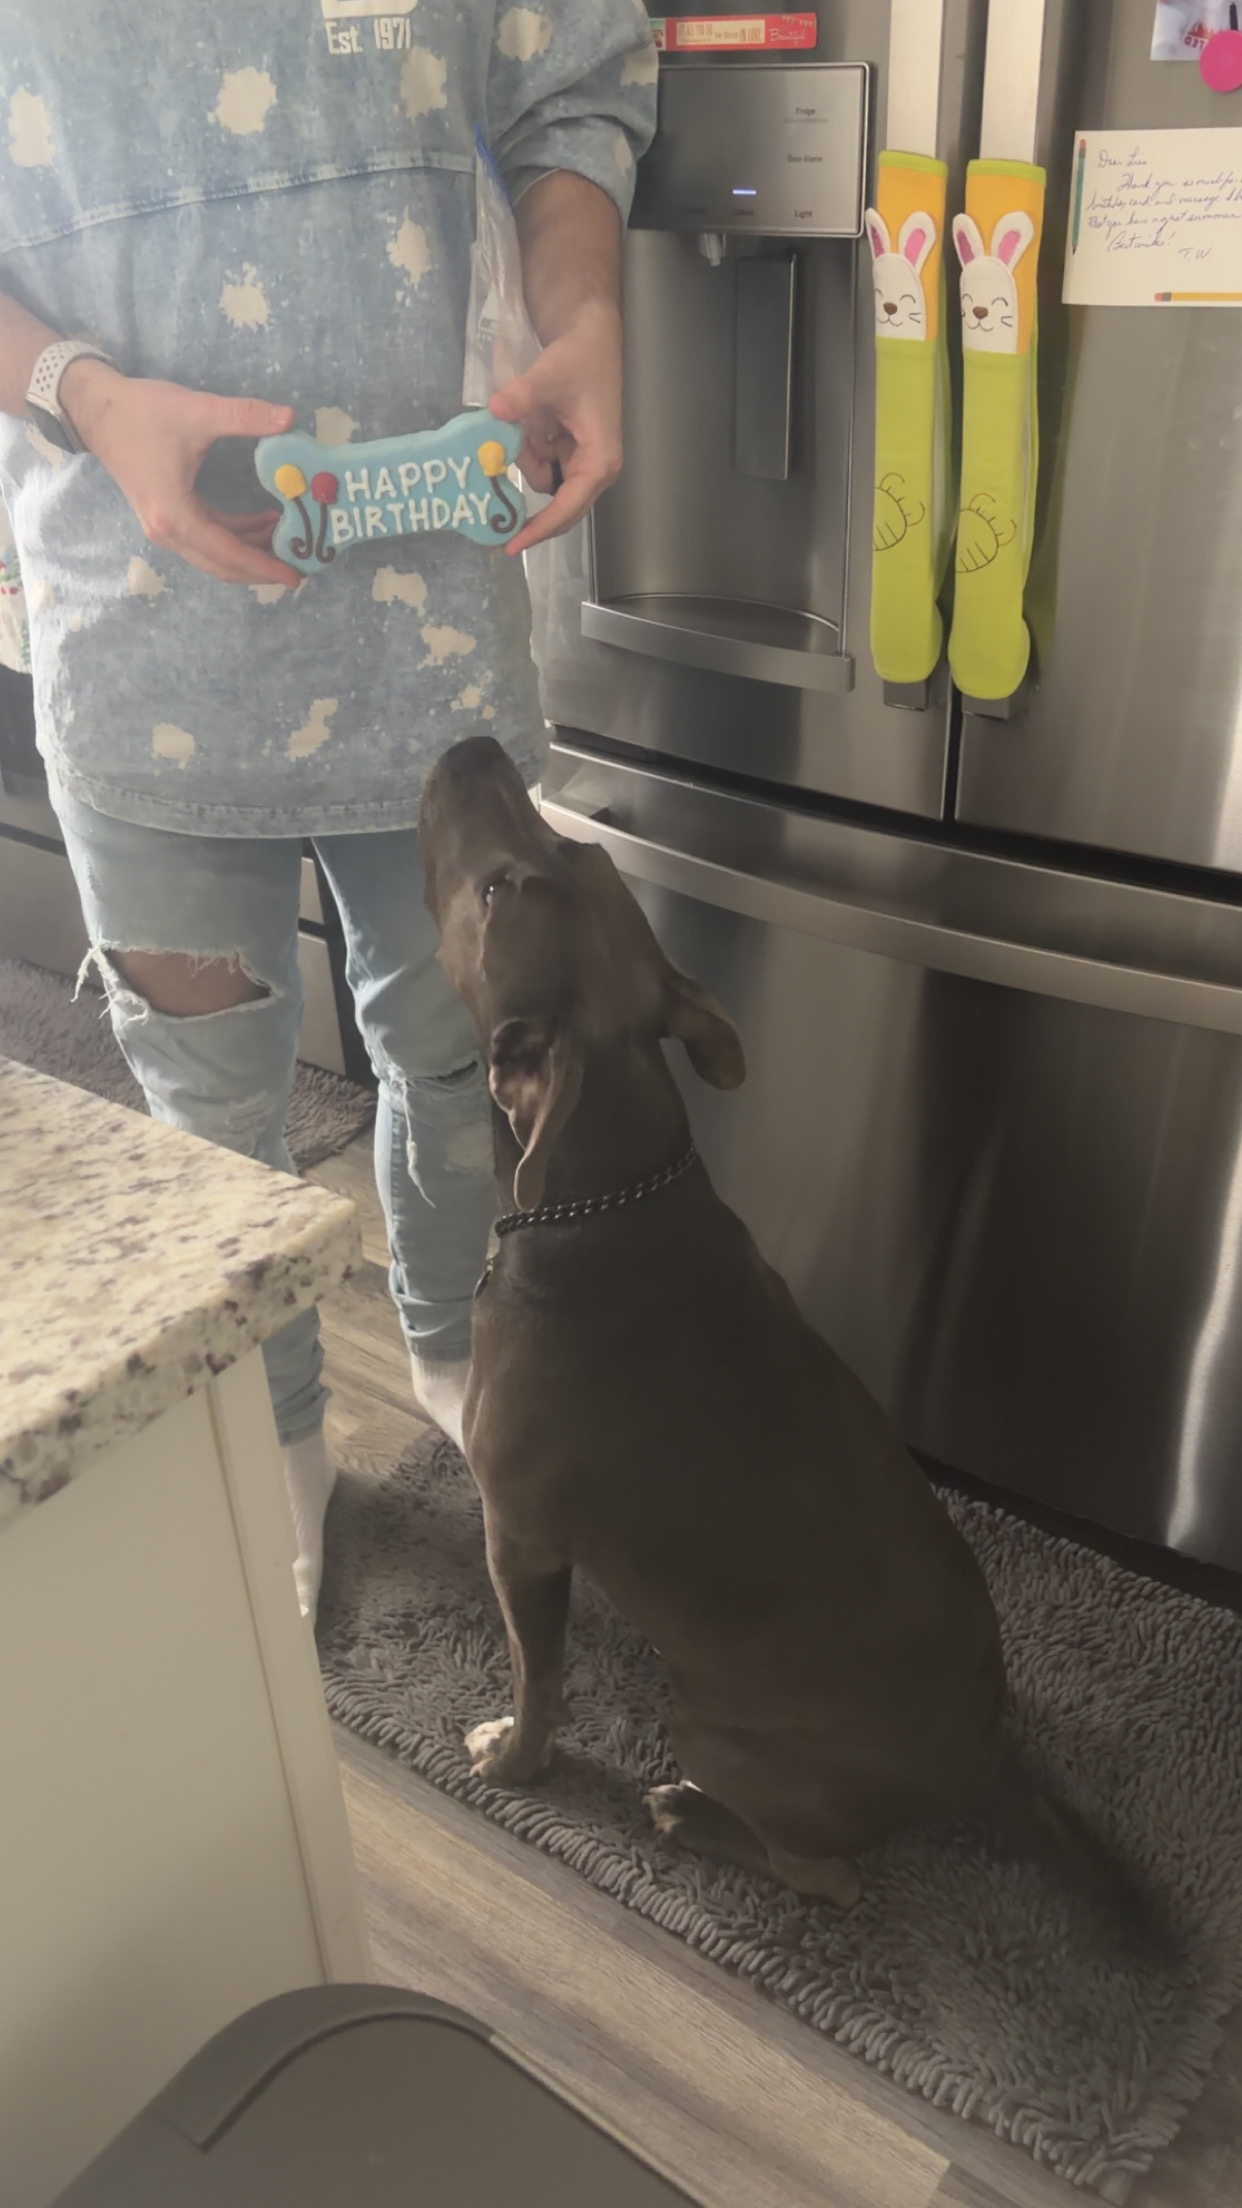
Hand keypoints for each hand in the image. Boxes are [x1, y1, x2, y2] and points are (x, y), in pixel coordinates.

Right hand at [61, 361, 301, 587]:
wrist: (98, 409)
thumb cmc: (143, 412)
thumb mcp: (198, 411)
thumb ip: (245, 416)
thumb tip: (290, 418)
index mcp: (175, 515)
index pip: (228, 553)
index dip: (264, 565)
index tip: (295, 575)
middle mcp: (168, 532)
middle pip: (222, 565)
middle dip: (262, 568)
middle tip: (301, 567)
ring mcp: (165, 528)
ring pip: (215, 555)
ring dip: (250, 552)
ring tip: (288, 541)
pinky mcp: (166, 517)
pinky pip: (207, 539)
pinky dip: (235, 537)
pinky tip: (263, 523)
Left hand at [487, 301, 621, 557]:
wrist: (589, 337)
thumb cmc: (579, 358)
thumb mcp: (549, 374)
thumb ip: (522, 394)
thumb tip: (494, 411)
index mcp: (599, 459)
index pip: (569, 506)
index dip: (541, 528)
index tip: (513, 545)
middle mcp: (594, 467)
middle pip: (560, 508)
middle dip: (530, 513)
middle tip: (495, 530)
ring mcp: (581, 460)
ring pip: (544, 482)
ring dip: (526, 462)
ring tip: (521, 427)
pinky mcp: (568, 451)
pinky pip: (540, 463)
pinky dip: (526, 451)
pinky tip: (525, 426)